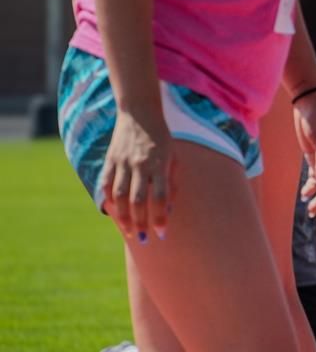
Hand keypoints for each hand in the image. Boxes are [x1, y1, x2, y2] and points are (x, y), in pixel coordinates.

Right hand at [102, 107, 173, 242]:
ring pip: (119, 196)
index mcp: (159, 164)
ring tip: (129, 231)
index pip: (160, 197)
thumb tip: (168, 208)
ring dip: (123, 217)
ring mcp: (122, 162)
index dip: (160, 217)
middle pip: (138, 200)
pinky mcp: (110, 160)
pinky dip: (109, 200)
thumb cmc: (162, 139)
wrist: (140, 113)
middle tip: (143, 238)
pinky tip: (114, 213)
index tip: (162, 233)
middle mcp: (140, 164)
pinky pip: (106, 184)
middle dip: (141, 222)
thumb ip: (172, 182)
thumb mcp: (174, 157)